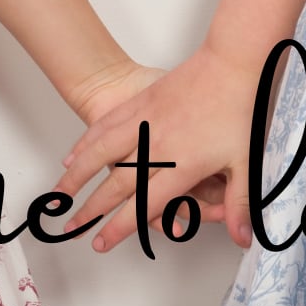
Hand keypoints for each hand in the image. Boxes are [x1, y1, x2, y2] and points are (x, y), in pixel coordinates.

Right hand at [53, 43, 266, 252]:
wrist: (230, 62)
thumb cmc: (239, 109)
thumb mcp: (246, 163)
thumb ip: (240, 205)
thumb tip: (243, 239)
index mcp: (182, 165)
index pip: (144, 205)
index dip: (119, 227)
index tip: (101, 242)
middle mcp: (158, 147)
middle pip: (116, 185)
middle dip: (90, 210)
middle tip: (71, 228)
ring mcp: (144, 123)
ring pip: (102, 154)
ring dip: (77, 177)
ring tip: (59, 195)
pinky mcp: (140, 104)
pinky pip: (106, 127)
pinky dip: (87, 143)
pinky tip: (73, 154)